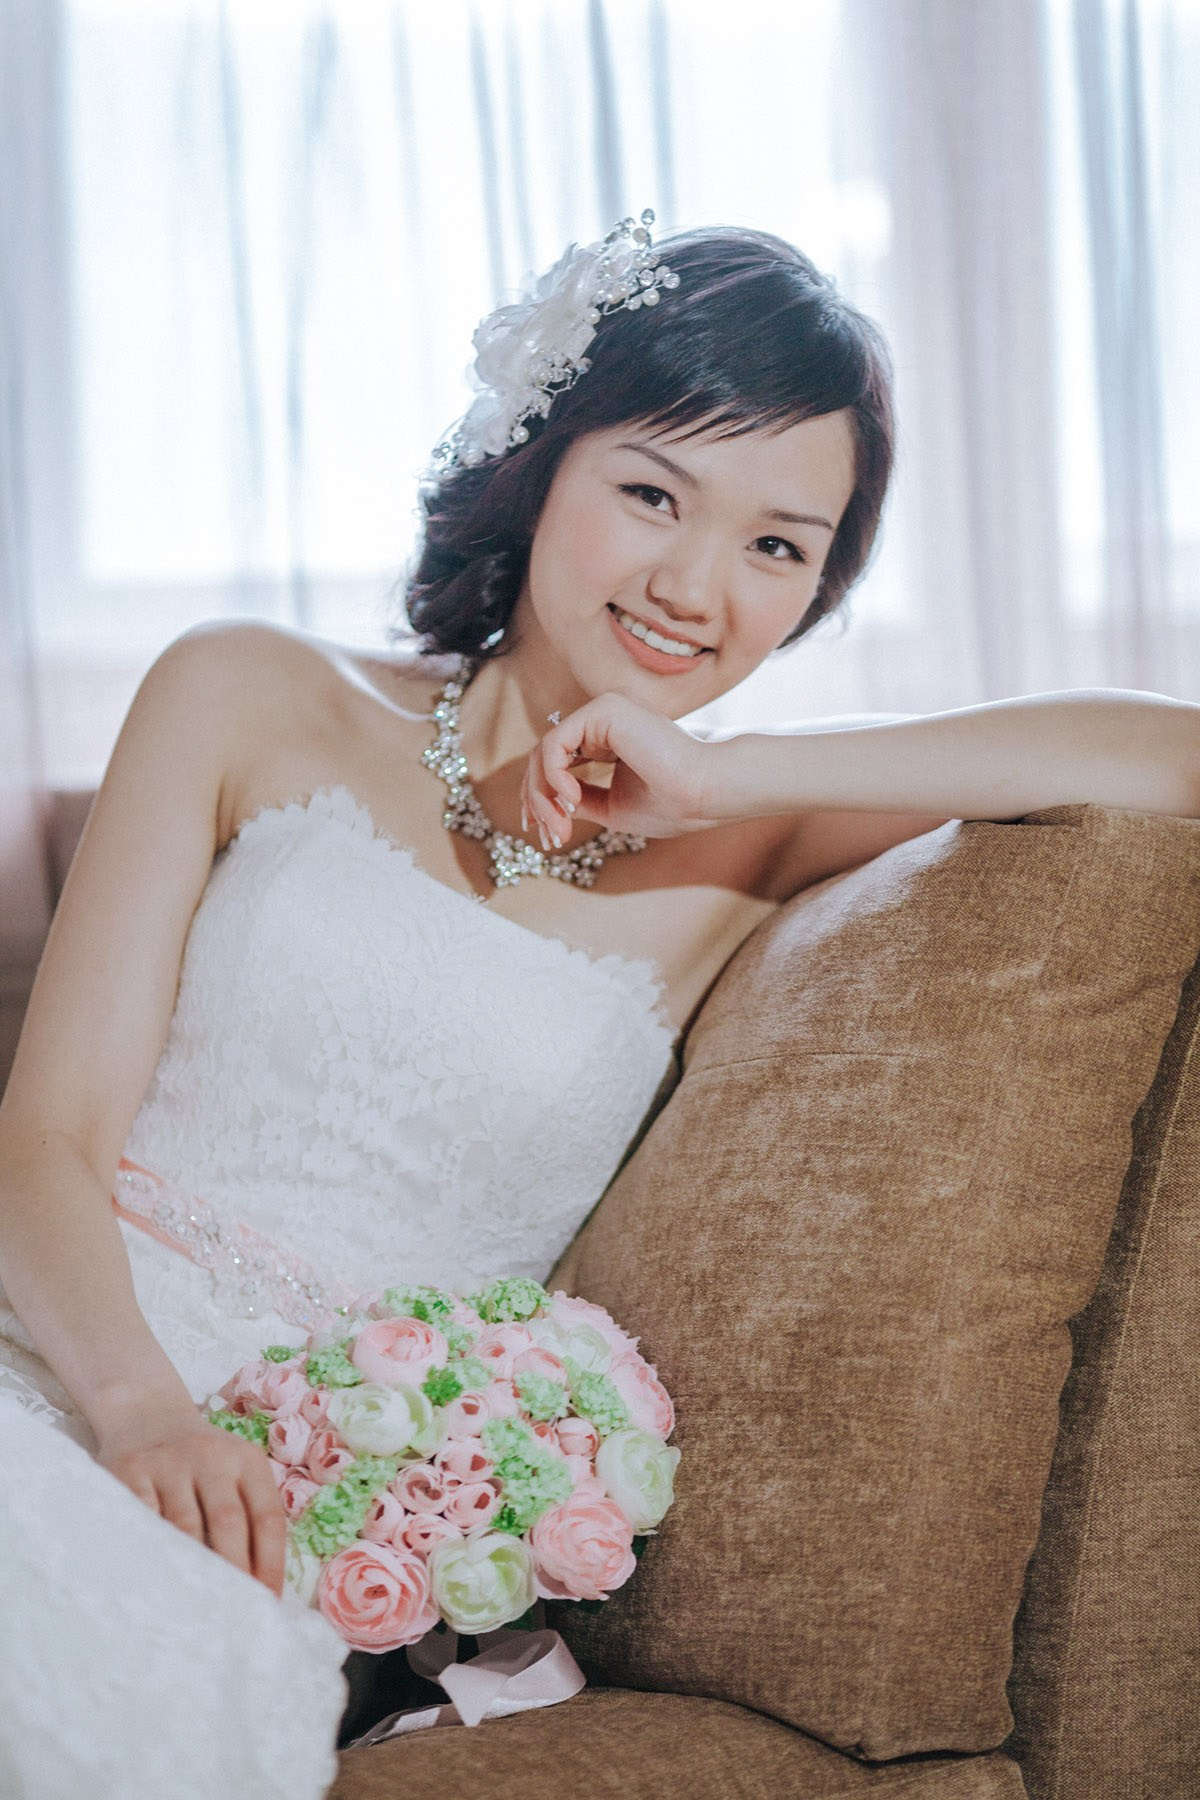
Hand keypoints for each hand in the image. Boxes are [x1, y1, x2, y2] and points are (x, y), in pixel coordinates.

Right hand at [98, 1404, 287, 1596]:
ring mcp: (168, 1463)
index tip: (268, 1602)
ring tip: (196, 1610)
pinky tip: (154, 1579)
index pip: (267, 1517)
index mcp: (247, 1460)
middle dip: (234, 1572)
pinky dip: (150, 1549)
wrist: (147, 1415)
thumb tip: (262, 1585)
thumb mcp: (234, 1470)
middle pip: (228, 1523)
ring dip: (191, 1569)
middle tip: (234, 1615)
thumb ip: (249, 1513)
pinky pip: (142, 1517)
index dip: (271, 1563)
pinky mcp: (128, 1471)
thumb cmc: (200, 1460)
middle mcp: (211, 1457)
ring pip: (183, 1526)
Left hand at [521, 690, 717, 847]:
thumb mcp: (612, 807)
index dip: (542, 797)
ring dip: (542, 794)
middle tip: (548, 836)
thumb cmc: (672, 804)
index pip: (559, 761)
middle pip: (545, 756)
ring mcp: (603, 710)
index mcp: (610, 737)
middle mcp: (604, 718)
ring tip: (560, 825)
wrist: (706, 794)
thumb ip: (580, 799)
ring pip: (545, 750)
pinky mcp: (603, 710)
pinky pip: (555, 743)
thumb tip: (548, 802)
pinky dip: (554, 776)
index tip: (544, 833)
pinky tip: (572, 798)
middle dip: (538, 800)